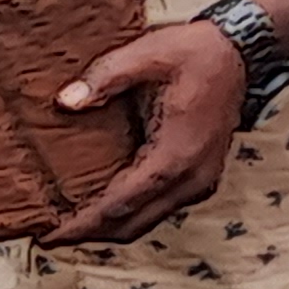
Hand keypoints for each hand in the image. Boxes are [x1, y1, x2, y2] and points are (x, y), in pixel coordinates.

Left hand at [40, 19, 245, 247]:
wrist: (240, 51)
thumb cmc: (195, 52)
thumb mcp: (147, 53)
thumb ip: (104, 77)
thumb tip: (66, 102)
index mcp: (176, 154)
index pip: (121, 205)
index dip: (82, 224)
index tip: (48, 235)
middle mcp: (192, 177)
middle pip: (133, 224)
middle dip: (89, 234)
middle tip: (48, 236)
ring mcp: (200, 180)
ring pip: (147, 220)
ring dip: (108, 228)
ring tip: (67, 224)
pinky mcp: (199, 176)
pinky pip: (159, 207)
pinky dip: (128, 213)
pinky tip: (100, 205)